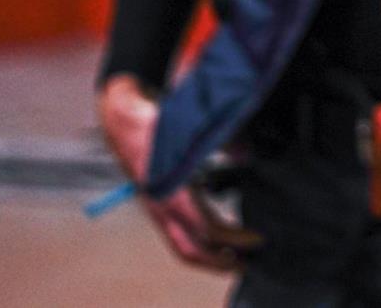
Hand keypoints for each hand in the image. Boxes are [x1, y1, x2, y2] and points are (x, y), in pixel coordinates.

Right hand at [96, 75, 262, 272]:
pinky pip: (179, 234)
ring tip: (238, 256)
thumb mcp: (187, 125)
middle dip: (219, 263)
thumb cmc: (154, 120)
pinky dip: (201, 242)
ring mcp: (157, 208)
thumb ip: (219, 137)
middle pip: (190, 250)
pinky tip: (221, 236)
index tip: (257, 238)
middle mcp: (161, 206)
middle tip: (249, 263)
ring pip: (183, 245)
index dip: (233, 237)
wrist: (123, 118)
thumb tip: (245, 155)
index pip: (205, 227)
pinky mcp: (158, 205)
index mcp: (170, 190)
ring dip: (210, 256)